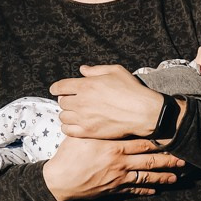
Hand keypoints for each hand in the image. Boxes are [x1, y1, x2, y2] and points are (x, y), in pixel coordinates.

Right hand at [42, 136, 186, 200]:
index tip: (173, 138)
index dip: (160, 141)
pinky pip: (133, 190)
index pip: (143, 142)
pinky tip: (155, 190)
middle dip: (169, 160)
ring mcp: (118, 177)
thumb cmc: (68, 154)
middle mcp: (120, 162)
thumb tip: (108, 112)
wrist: (58, 181)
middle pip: (150, 160)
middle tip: (184, 160)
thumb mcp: (83, 135)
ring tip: (176, 177)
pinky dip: (146, 190)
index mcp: (114, 146)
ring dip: (163, 177)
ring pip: (146, 177)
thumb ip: (98, 125)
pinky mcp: (113, 190)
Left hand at [51, 65, 167, 138]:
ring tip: (76, 113)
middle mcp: (81, 102)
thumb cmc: (132, 90)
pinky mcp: (88, 131)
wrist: (143, 112)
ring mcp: (84, 118)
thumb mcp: (116, 71)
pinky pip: (67, 130)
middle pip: (61, 102)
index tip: (58, 90)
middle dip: (66, 100)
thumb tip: (82, 70)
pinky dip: (69, 127)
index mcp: (86, 85)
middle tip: (75, 101)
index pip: (59, 87)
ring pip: (63, 117)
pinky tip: (77, 124)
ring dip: (68, 113)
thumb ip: (96, 70)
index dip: (57, 88)